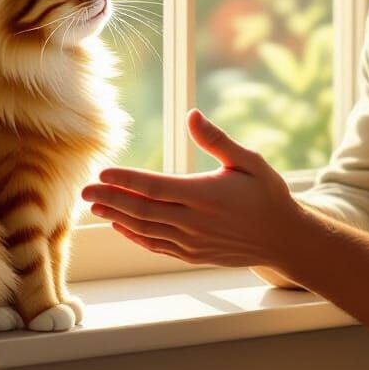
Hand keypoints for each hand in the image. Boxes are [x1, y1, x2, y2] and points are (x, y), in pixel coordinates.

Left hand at [80, 109, 304, 269]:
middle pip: (142, 210)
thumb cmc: (268, 194)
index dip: (126, 180)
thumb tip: (192, 114)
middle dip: (111, 198)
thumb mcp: (249, 161)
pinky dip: (135, 236)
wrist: (284, 238)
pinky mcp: (193, 255)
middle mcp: (195, 222)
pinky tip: (120, 226)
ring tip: (95, 205)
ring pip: (145, 230)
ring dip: (117, 217)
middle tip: (84, 189)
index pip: (155, 187)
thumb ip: (218, 140)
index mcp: (206, 195)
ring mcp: (192, 242)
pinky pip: (156, 246)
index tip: (103, 172)